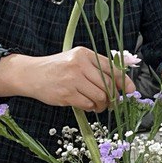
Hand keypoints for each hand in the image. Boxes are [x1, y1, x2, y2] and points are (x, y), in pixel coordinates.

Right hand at [0, 48, 133, 109]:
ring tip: (99, 105)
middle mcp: (79, 65)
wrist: (30, 74)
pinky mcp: (66, 94)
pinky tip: (87, 106)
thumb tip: (121, 83)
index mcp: (85, 54)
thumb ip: (97, 68)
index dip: (124, 81)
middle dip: (114, 97)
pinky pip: (88, 104)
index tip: (130, 90)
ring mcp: (72, 79)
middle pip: (108, 85)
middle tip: (113, 102)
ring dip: (103, 105)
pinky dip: (91, 108)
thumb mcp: (77, 60)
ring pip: (100, 96)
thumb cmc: (58, 68)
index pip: (111, 68)